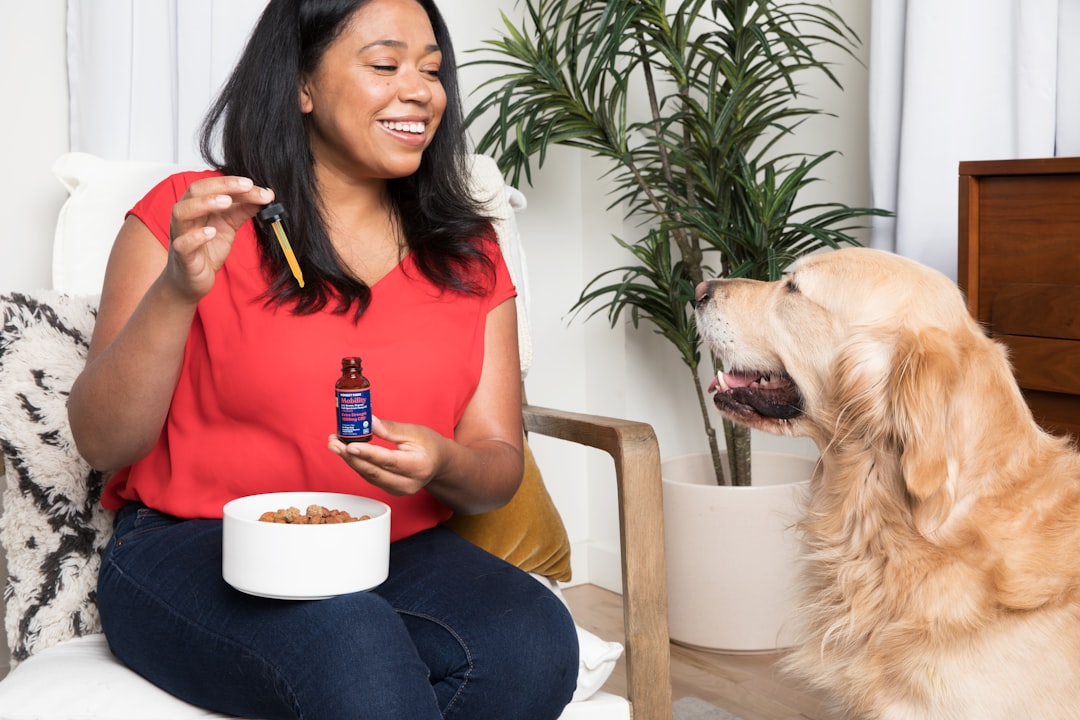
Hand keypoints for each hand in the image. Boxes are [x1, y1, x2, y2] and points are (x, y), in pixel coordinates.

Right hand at [165, 176, 273, 301]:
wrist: (192, 280)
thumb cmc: (207, 249)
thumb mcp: (229, 226)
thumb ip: (243, 210)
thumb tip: (266, 195)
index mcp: (196, 206)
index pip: (211, 185)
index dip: (231, 182)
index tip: (253, 184)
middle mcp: (186, 216)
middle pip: (195, 191)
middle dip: (221, 185)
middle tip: (246, 186)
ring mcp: (181, 235)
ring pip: (183, 212)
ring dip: (205, 204)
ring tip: (226, 202)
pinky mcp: (182, 256)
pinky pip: (183, 243)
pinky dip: (196, 236)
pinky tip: (211, 232)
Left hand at [328, 417, 444, 495]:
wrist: (438, 463)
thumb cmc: (429, 445)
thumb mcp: (414, 431)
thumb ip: (391, 429)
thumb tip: (368, 421)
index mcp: (418, 466)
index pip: (389, 461)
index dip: (368, 454)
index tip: (350, 445)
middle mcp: (408, 483)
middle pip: (373, 472)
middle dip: (350, 456)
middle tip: (334, 442)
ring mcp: (398, 490)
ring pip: (368, 476)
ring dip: (349, 460)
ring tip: (334, 444)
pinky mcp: (390, 490)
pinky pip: (369, 477)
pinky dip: (357, 464)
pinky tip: (345, 452)